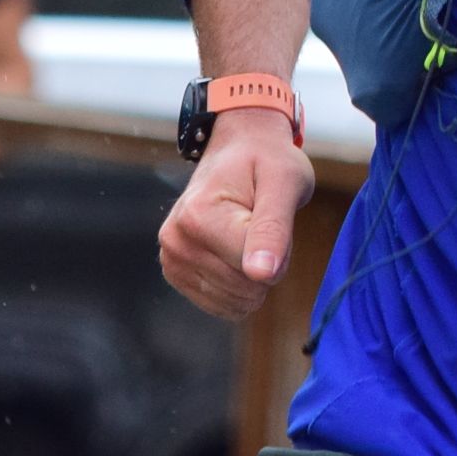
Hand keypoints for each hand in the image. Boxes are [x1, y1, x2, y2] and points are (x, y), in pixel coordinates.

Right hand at [159, 111, 314, 319]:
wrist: (240, 148)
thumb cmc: (267, 161)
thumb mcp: (284, 182)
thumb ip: (273, 229)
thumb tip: (262, 275)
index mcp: (198, 217)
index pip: (255, 270)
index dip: (280, 248)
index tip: (272, 212)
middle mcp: (175, 240)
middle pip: (245, 287)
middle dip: (268, 262)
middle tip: (261, 220)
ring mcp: (172, 259)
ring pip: (237, 301)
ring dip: (255, 274)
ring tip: (248, 231)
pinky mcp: (176, 273)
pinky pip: (223, 306)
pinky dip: (240, 287)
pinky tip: (236, 251)